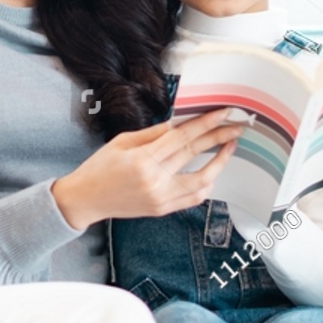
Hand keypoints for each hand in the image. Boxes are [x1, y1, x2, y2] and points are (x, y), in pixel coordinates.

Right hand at [52, 109, 241, 229]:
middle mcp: (154, 181)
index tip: (223, 113)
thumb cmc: (100, 167)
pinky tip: (213, 171)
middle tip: (236, 126)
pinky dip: (206, 183)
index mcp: (142, 160)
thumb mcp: (122, 141)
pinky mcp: (162, 209)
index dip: (205, 123)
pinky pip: (193, 197)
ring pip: (201, 181)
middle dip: (219, 138)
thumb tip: (180, 123)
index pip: (182, 138)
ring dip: (220, 163)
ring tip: (229, 147)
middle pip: (194, 155)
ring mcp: (160, 198)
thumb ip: (154, 134)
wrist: (86, 199)